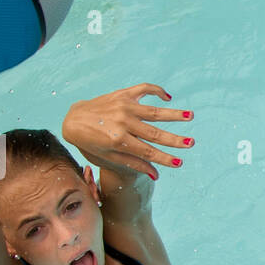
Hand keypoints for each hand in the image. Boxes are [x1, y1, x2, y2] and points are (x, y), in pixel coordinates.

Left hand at [61, 83, 193, 180]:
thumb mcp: (109, 157)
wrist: (73, 120)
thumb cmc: (91, 143)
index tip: (179, 162)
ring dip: (173, 114)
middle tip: (191, 143)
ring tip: (190, 116)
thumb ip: (134, 163)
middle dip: (174, 140)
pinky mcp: (123, 94)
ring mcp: (123, 106)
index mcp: (118, 140)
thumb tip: (157, 175)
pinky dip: (157, 91)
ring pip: (154, 111)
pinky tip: (168, 97)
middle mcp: (123, 122)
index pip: (148, 151)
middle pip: (154, 133)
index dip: (164, 158)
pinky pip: (144, 89)